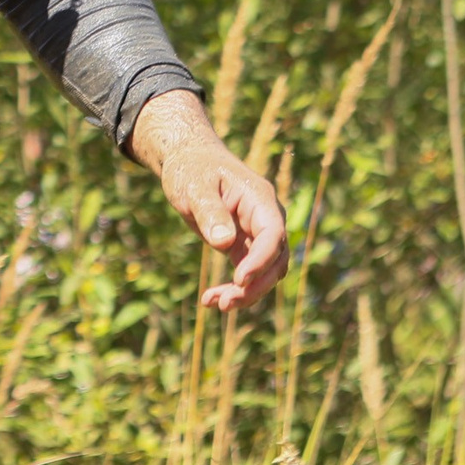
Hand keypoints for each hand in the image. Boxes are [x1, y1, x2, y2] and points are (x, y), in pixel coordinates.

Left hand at [130, 88, 287, 311]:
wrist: (188, 161)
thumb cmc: (191, 168)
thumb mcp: (194, 185)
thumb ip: (210, 211)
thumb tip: (224, 243)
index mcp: (260, 199)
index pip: (273, 234)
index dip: (261, 260)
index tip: (240, 280)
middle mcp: (266, 217)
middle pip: (275, 260)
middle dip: (255, 285)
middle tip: (225, 303)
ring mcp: (256, 233)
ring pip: (265, 272)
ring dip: (246, 293)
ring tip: (215, 304)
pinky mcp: (244, 244)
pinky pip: (248, 273)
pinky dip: (234, 289)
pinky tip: (210, 300)